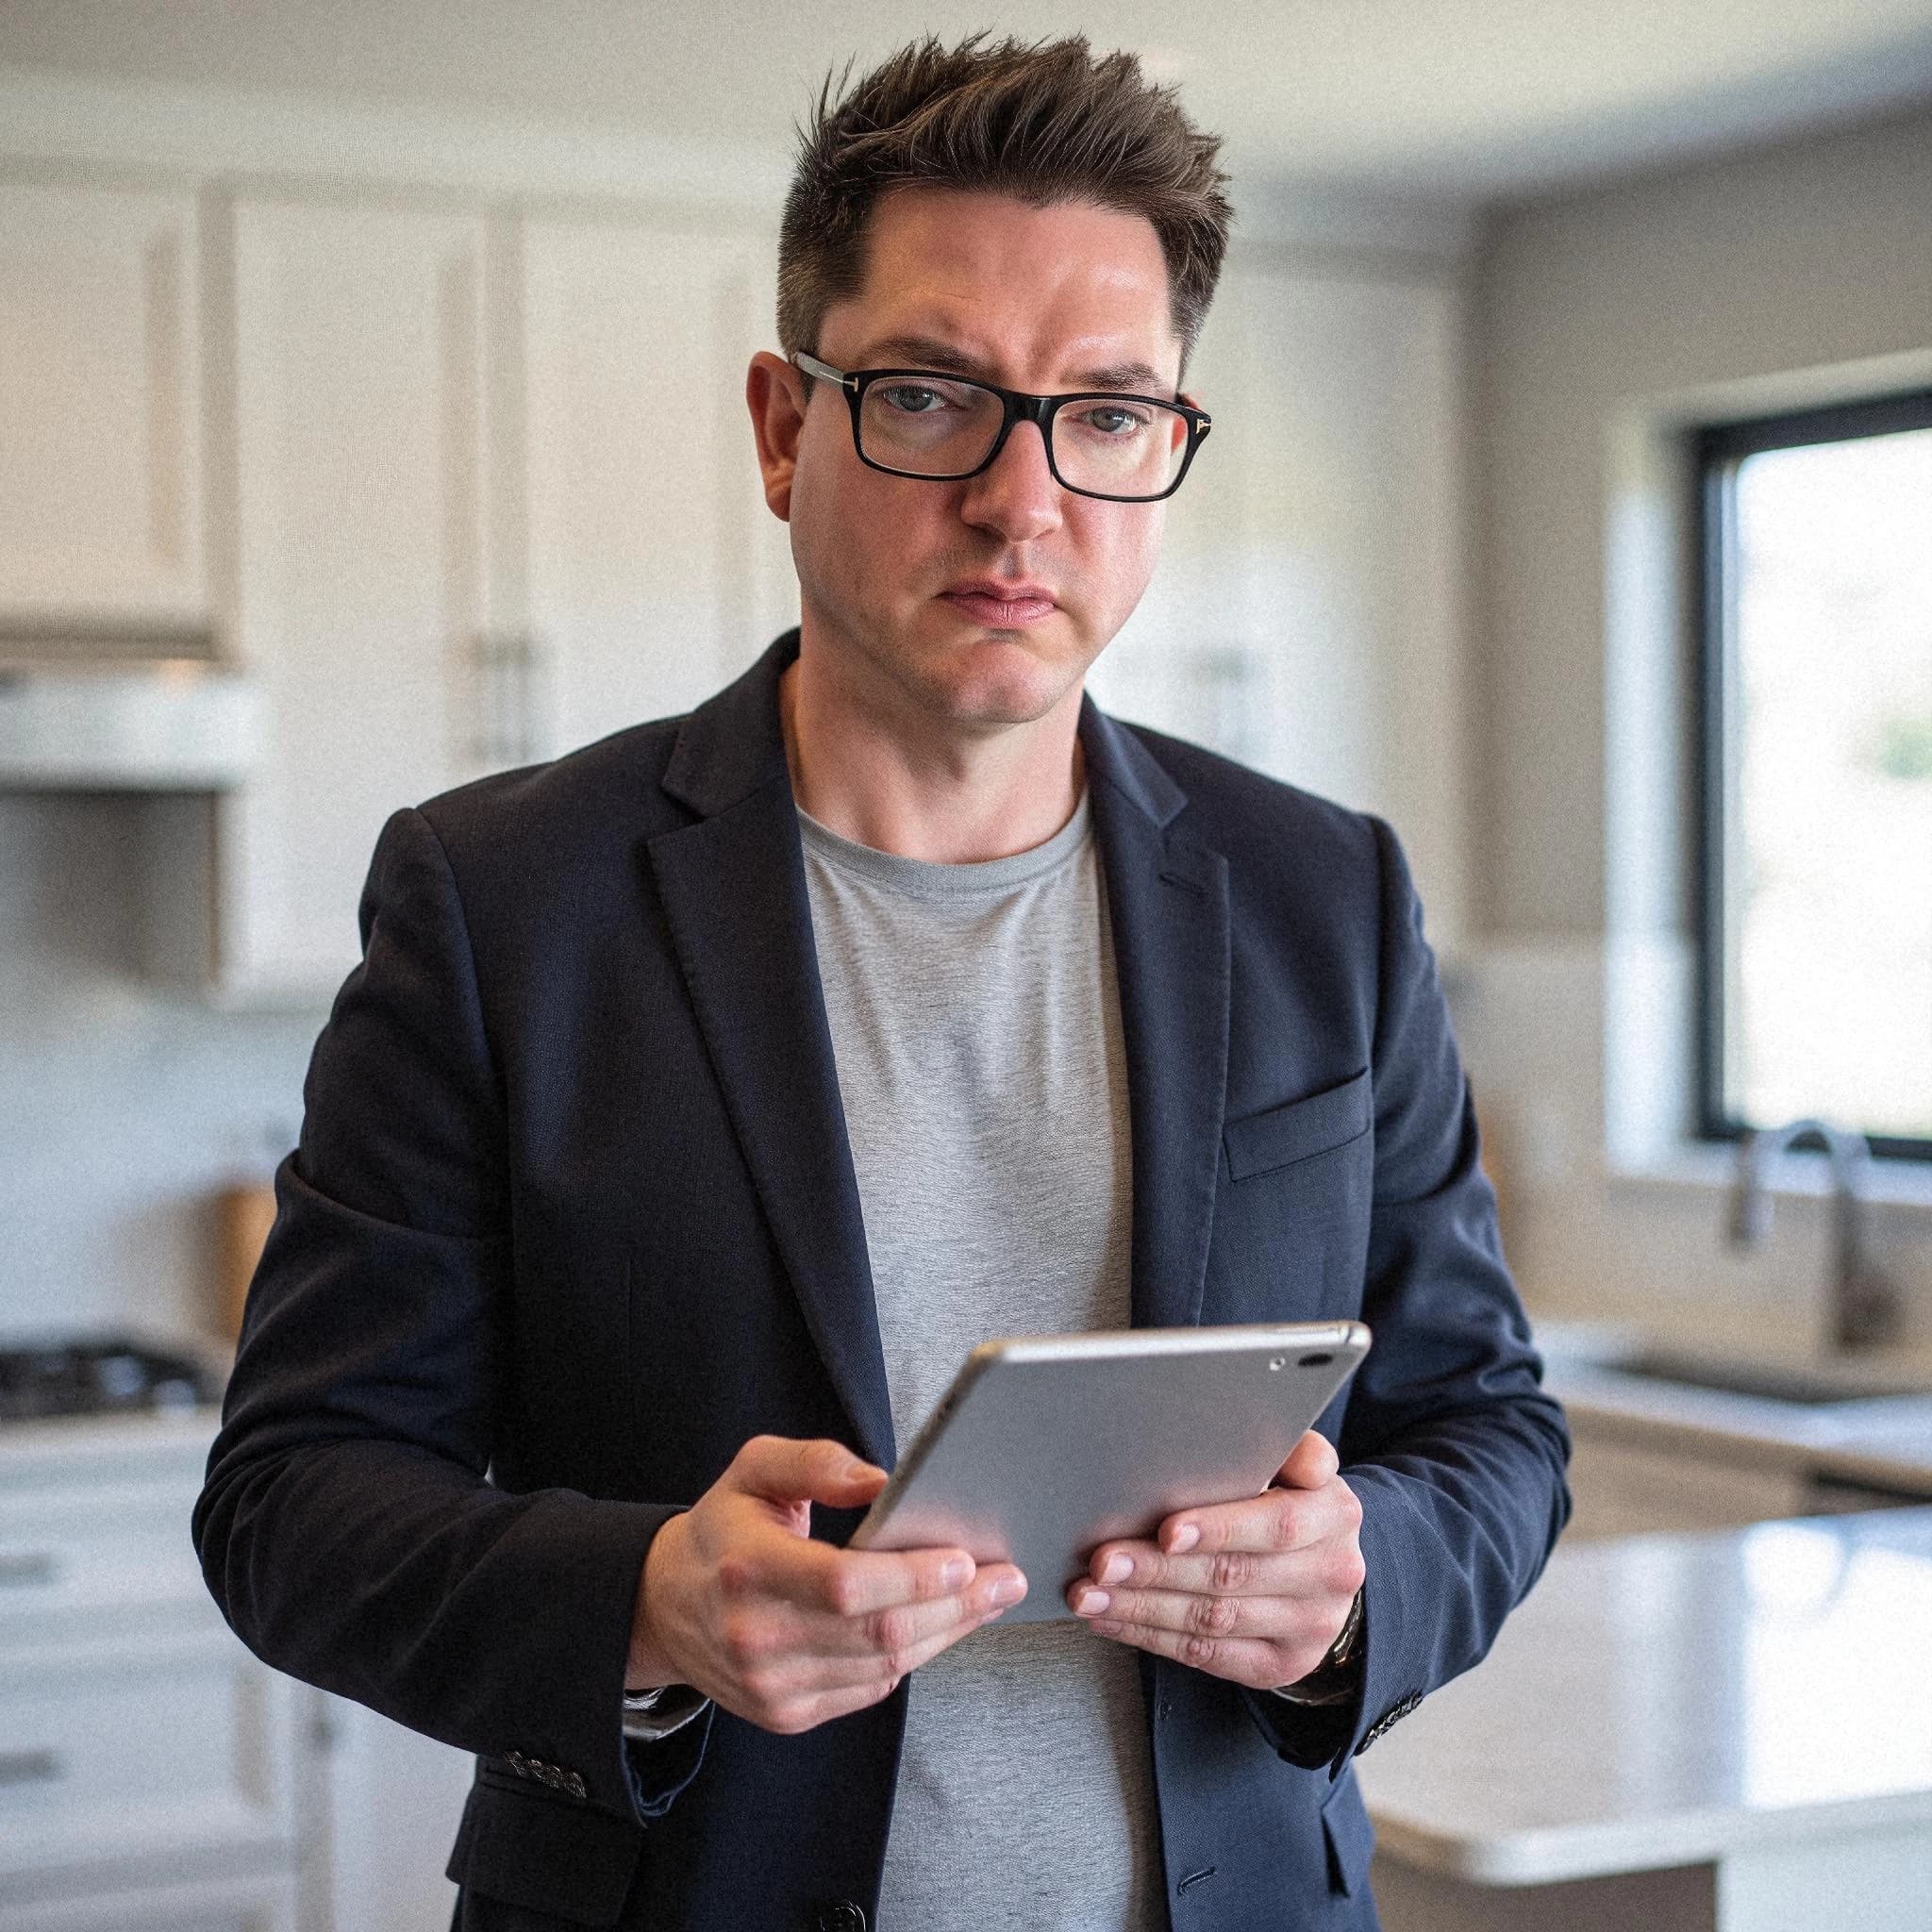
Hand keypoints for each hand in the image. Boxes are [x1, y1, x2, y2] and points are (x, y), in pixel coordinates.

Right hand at [627, 1435, 1026, 1733]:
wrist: (663, 1607)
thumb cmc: (723, 1529)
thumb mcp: (753, 1469)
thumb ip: (816, 1462)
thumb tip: (884, 1481)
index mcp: (748, 1569)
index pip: (845, 1584)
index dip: (912, 1577)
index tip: (964, 1557)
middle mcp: (757, 1637)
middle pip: (879, 1634)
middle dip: (955, 1607)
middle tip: (1005, 1578)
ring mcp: (772, 1685)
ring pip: (885, 1667)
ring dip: (946, 1634)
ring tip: (987, 1599)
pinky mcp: (788, 1713)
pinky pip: (870, 1689)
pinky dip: (913, 1657)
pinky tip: (940, 1625)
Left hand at [1066, 1429, 1363, 1691]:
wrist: (1326, 1569)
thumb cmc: (1293, 1502)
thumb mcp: (1296, 1464)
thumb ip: (1279, 1446)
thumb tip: (1248, 1429)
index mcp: (1334, 1516)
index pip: (1277, 1526)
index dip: (1219, 1529)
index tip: (1166, 1530)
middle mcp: (1329, 1576)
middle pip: (1231, 1576)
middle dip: (1157, 1570)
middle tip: (1103, 1561)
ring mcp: (1307, 1627)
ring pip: (1211, 1620)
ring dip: (1141, 1607)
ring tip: (1090, 1593)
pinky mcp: (1277, 1665)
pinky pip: (1205, 1653)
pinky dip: (1151, 1635)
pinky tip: (1113, 1618)